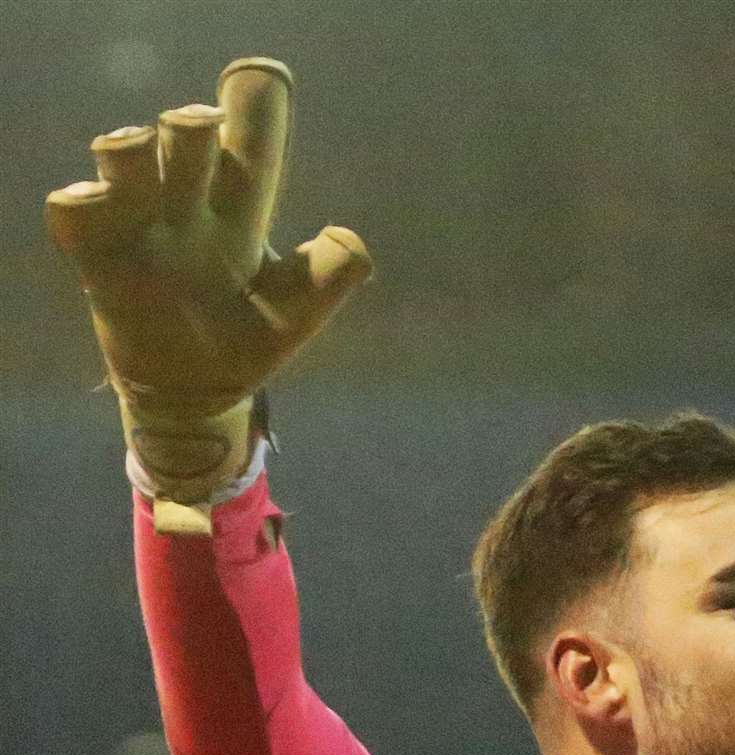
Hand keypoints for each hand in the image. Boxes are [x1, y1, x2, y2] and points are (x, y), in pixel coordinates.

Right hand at [44, 58, 370, 522]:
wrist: (196, 388)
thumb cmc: (247, 337)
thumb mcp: (297, 311)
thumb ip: (331, 275)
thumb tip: (347, 236)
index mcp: (239, 210)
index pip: (250, 150)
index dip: (257, 110)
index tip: (264, 77)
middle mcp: (187, 207)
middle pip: (186, 145)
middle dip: (192, 126)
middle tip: (202, 124)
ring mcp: (141, 231)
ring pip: (128, 164)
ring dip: (132, 149)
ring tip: (138, 144)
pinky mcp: (101, 263)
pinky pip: (77, 218)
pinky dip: (82, 201)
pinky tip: (93, 198)